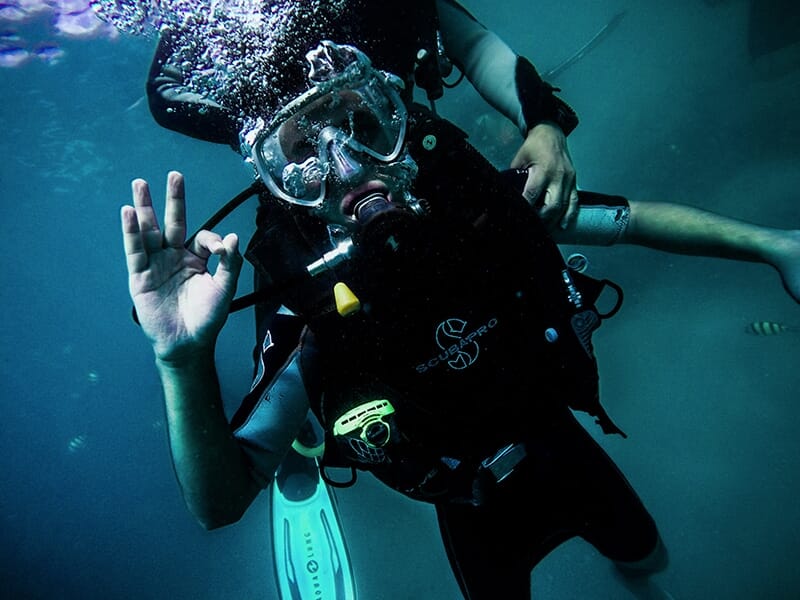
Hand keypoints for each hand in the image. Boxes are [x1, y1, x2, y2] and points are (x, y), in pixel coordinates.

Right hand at [121, 171, 242, 361]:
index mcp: (196, 259)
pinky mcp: (140, 276)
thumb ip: (230, 263)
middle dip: (174, 199)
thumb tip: (234, 236)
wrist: (188, 344)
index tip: (221, 249)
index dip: (212, 240)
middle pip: (173, 223)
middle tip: (175, 175)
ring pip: (149, 231)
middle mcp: (174, 257)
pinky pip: (135, 251)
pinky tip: (128, 213)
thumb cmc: (208, 318)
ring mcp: (156, 265)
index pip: (202, 237)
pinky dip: (131, 232)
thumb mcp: (224, 289)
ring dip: (145, 208)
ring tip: (140, 184)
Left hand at [510, 122, 577, 230]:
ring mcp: (569, 179)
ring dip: (553, 221)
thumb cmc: (534, 146)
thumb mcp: (520, 159)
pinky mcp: (574, 180)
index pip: (533, 194)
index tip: (519, 217)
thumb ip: (515, 177)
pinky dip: (569, 215)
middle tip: (531, 226)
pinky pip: (574, 201)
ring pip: (564, 207)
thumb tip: (508, 194)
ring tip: (544, 229)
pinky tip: (563, 225)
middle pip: (552, 206)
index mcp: (543, 169)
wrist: (552, 133)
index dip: (526, 208)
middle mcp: (558, 175)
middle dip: (541, 220)